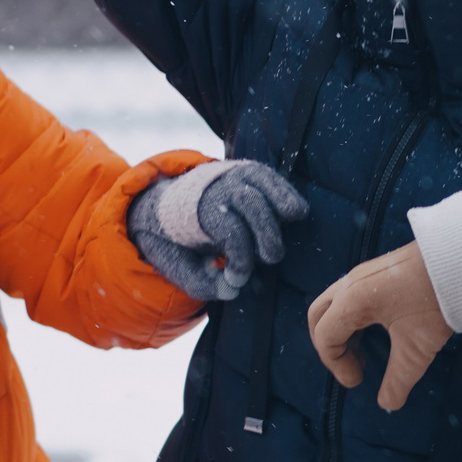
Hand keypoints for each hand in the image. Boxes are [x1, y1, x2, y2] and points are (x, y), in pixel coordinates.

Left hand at [129, 161, 309, 300]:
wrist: (165, 208)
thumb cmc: (179, 243)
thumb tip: (232, 290)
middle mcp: (212, 188)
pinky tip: (297, 210)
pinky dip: (284, 189)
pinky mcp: (243, 172)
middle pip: (249, 202)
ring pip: (259, 180)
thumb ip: (202, 282)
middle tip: (272, 258)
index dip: (241, 258)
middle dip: (267, 232)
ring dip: (281, 199)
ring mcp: (228, 175)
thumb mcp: (179, 267)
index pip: (228, 230)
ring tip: (296, 218)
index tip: (239, 279)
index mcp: (192, 212)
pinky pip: (266, 175)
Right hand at [307, 242, 452, 410]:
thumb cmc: (435, 303)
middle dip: (328, 346)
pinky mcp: (376, 271)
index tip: (359, 382)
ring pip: (333, 304)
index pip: (325, 337)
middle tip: (353, 366)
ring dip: (341, 331)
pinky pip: (349, 296)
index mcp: (352, 301)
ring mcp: (362, 274)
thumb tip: (388, 404)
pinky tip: (376, 330)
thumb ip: (398, 380)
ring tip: (364, 352)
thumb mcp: (416, 349)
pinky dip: (351, 318)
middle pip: (318, 316)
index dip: (337, 366)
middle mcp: (350, 284)